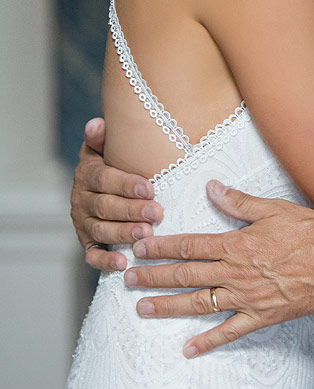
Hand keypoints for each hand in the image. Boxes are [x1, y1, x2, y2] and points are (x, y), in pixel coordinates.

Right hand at [70, 118, 163, 271]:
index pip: (103, 178)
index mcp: (87, 174)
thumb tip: (97, 123)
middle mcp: (81, 199)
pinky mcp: (86, 243)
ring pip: (100, 230)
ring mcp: (82, 223)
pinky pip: (92, 255)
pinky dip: (105, 262)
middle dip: (131, 211)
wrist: (96, 187)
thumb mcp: (104, 148)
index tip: (149, 188)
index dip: (125, 184)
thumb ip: (101, 138)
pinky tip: (123, 264)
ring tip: (146, 235)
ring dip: (123, 234)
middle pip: (104, 206)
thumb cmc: (111, 164)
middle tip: (157, 213)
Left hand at [125, 181, 313, 357]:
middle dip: (154, 276)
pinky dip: (207, 342)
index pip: (190, 245)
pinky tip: (187, 349)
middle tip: (128, 279)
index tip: (140, 248)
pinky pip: (229, 332)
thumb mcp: (275, 208)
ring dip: (168, 306)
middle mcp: (236, 273)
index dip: (162, 247)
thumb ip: (239, 202)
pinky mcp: (261, 316)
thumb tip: (211, 188)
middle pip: (186, 275)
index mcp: (237, 244)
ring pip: (199, 304)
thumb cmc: (311, 232)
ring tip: (142, 308)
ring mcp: (246, 298)